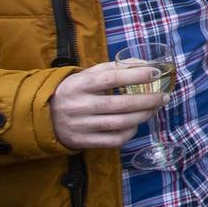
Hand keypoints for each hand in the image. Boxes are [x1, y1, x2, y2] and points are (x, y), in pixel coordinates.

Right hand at [49, 62, 165, 149]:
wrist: (44, 115)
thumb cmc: (76, 91)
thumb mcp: (88, 75)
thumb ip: (115, 68)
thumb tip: (147, 65)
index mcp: (79, 84)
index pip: (111, 78)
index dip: (136, 76)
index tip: (156, 74)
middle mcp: (79, 105)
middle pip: (120, 104)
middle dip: (148, 100)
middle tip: (164, 97)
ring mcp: (80, 125)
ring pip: (119, 123)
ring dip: (143, 116)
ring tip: (155, 109)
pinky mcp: (82, 141)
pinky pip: (113, 140)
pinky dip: (129, 132)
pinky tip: (136, 124)